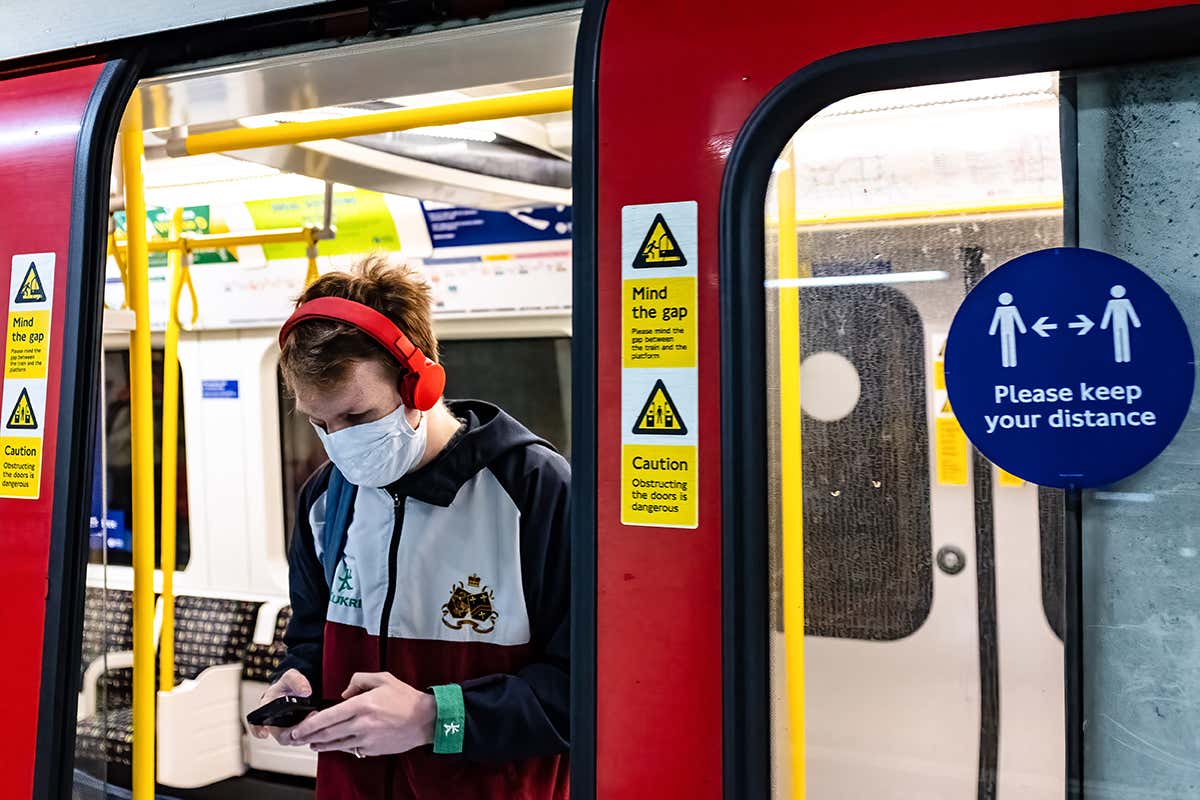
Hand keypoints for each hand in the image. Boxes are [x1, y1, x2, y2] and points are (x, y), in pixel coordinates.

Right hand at [249, 669, 312, 744]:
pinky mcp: (298, 733)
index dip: (258, 730)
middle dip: (295, 731)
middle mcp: (274, 724)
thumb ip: (296, 680)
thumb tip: (305, 692)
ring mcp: (286, 731)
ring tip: (315, 716)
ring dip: (305, 733)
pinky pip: (303, 739)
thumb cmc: (287, 686)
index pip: (256, 724)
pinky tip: (318, 724)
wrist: (296, 691)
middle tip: (309, 718)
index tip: (264, 733)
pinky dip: (311, 734)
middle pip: (281, 736)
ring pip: (294, 740)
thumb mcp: (290, 677)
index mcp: (266, 710)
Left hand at [289, 672, 436, 756]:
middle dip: (309, 737)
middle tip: (297, 738)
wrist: (425, 720)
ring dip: (321, 745)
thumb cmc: (405, 699)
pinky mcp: (372, 749)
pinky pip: (351, 749)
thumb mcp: (383, 678)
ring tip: (312, 744)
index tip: (299, 728)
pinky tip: (336, 745)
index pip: (328, 717)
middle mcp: (362, 724)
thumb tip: (344, 693)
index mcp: (362, 705)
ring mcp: (366, 739)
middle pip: (327, 734)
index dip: (310, 725)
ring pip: (336, 744)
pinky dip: (341, 747)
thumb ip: (359, 680)